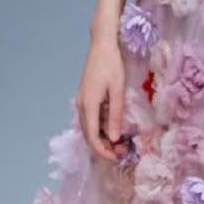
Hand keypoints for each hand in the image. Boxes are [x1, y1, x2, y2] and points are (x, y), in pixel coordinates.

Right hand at [75, 36, 128, 162]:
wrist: (102, 45)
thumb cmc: (112, 65)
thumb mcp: (117, 90)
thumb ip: (116, 115)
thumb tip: (115, 138)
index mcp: (88, 105)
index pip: (92, 137)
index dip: (103, 151)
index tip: (117, 158)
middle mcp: (82, 106)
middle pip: (89, 135)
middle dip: (104, 148)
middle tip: (122, 153)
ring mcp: (82, 102)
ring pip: (90, 128)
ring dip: (102, 139)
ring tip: (120, 144)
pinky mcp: (87, 98)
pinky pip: (92, 119)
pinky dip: (101, 129)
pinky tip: (114, 129)